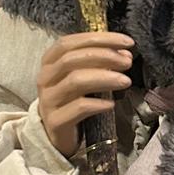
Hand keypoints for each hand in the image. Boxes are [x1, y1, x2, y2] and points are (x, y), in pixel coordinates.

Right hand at [37, 31, 133, 157]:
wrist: (57, 135)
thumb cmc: (72, 100)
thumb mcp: (82, 76)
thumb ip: (100, 63)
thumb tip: (125, 54)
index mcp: (50, 62)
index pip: (70, 43)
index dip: (99, 39)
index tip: (126, 42)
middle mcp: (45, 78)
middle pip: (72, 59)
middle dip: (104, 56)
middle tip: (127, 62)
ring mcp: (48, 100)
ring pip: (76, 81)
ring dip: (105, 78)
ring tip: (125, 81)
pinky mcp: (55, 121)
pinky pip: (79, 108)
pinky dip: (98, 104)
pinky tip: (111, 104)